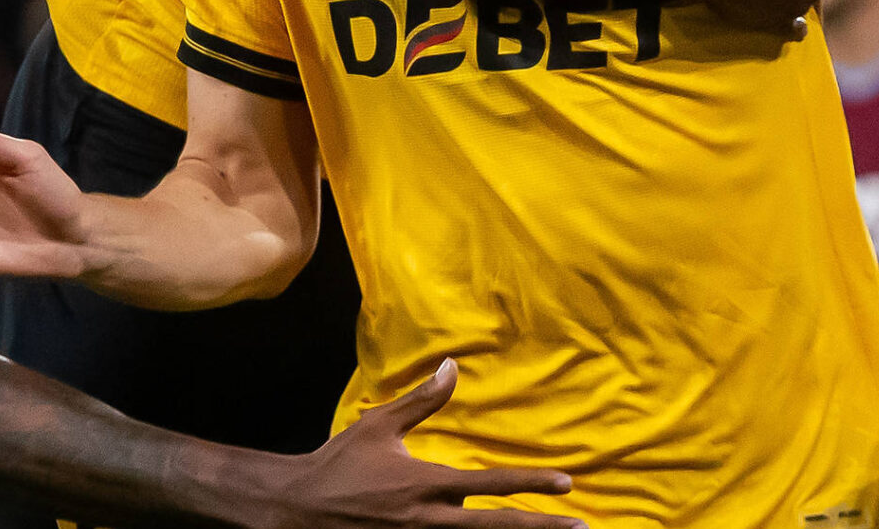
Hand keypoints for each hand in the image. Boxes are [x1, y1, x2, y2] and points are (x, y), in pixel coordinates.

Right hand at [272, 360, 582, 528]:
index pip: (490, 485)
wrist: (298, 509)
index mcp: (425, 484)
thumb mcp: (379, 425)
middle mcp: (428, 520)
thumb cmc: (341, 463)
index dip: (530, 484)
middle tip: (580, 528)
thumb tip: (452, 365)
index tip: (566, 485)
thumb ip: (421, 400)